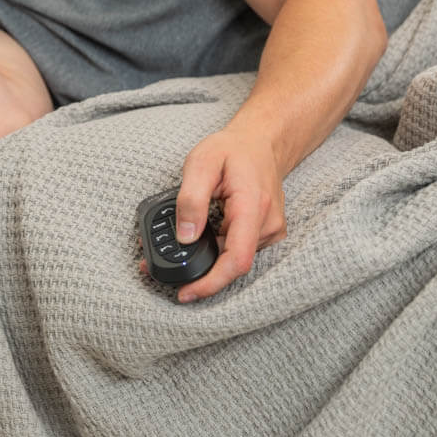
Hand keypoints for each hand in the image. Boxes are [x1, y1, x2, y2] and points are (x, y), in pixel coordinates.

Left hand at [172, 124, 286, 302]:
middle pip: (233, 266)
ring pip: (234, 260)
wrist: (261, 143)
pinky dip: (217, 253)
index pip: (236, 259)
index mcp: (253, 206)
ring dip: (207, 263)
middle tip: (166, 272)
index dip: (211, 283)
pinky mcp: (266, 234)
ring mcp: (270, 231)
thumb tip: (185, 237)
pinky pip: (238, 252)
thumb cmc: (232, 150)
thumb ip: (191, 199)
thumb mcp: (201, 162)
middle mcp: (267, 224)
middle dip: (200, 275)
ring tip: (179, 251)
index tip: (188, 293)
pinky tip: (201, 242)